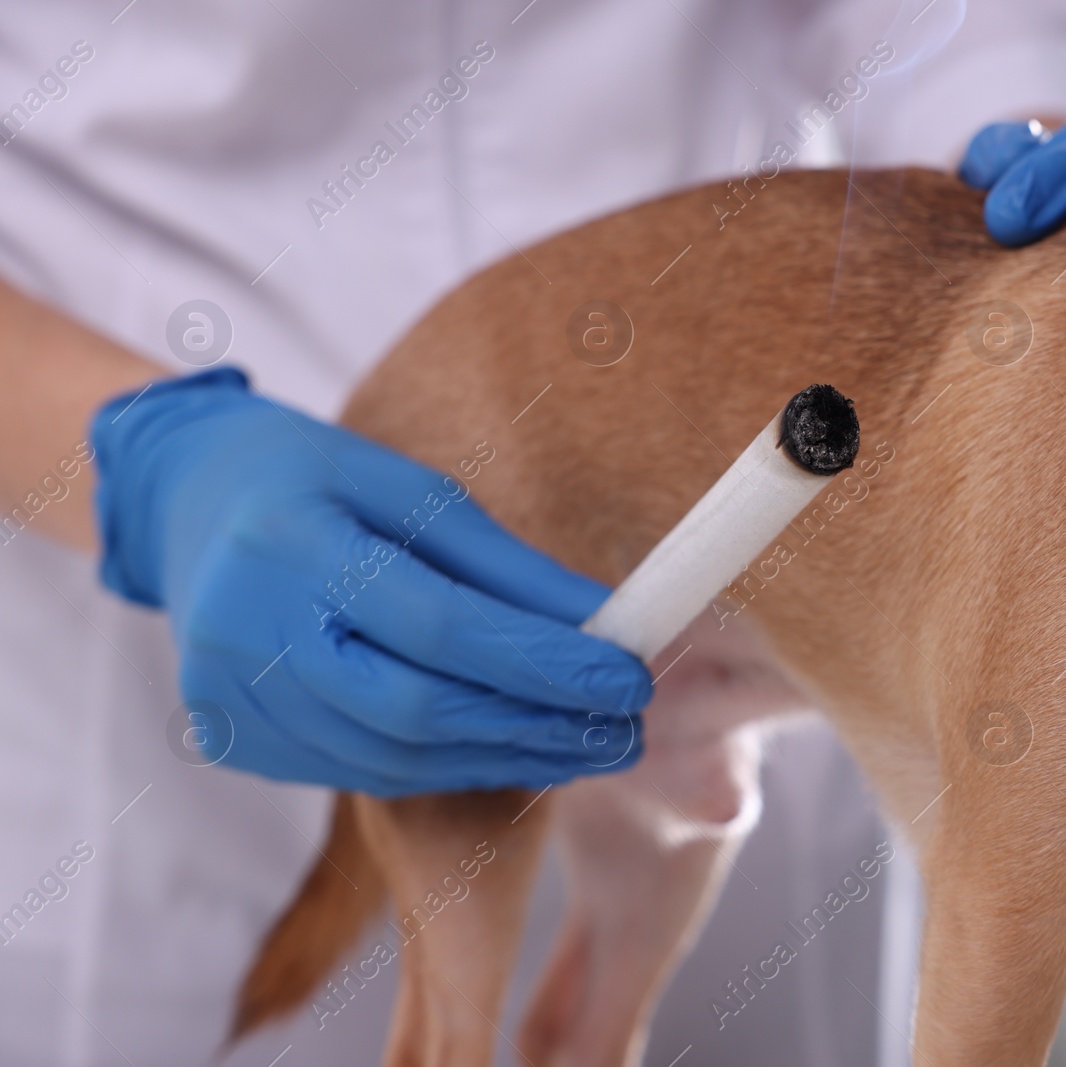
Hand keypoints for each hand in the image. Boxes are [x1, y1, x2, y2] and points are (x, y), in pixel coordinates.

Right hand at [92, 369, 651, 795]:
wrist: (184, 506)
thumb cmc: (312, 481)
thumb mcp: (409, 489)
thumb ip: (505, 565)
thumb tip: (605, 623)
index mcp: (286, 545)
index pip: (438, 626)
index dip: (542, 662)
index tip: (631, 675)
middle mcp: (245, 634)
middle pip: (416, 711)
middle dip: (537, 727)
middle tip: (626, 729)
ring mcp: (231, 701)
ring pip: (394, 760)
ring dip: (506, 758)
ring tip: (591, 748)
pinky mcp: (237, 742)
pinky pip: (364, 772)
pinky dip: (451, 766)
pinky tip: (517, 753)